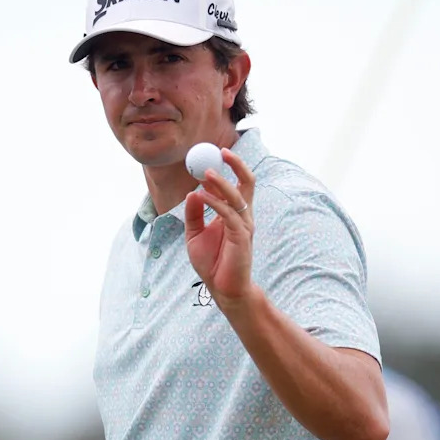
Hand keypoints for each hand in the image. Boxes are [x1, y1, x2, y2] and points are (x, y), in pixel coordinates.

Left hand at [184, 148, 255, 304]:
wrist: (223, 289)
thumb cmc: (212, 263)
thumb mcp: (194, 235)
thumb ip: (194, 214)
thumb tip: (192, 192)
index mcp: (233, 214)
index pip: (234, 184)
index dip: (222, 169)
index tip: (206, 157)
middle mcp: (242, 216)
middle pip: (247, 183)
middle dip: (237, 165)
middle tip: (221, 151)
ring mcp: (244, 225)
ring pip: (238, 196)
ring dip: (222, 183)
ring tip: (206, 173)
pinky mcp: (242, 237)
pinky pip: (229, 214)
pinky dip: (215, 203)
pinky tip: (202, 197)